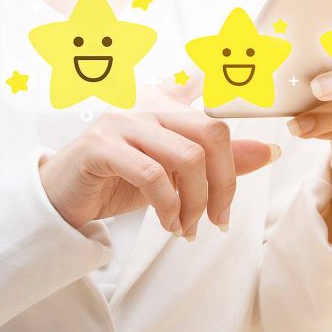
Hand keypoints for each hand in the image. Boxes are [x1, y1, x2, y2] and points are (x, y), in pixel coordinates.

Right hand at [39, 75, 278, 239]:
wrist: (60, 201)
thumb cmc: (118, 182)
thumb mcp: (175, 174)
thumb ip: (219, 161)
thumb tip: (271, 151)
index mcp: (164, 105)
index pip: (210, 104)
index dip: (234, 128)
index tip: (243, 128)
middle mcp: (145, 104)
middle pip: (211, 132)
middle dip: (224, 182)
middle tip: (219, 219)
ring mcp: (122, 121)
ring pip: (187, 157)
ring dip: (196, 202)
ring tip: (189, 228)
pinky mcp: (101, 145)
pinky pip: (153, 174)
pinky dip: (169, 206)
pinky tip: (169, 223)